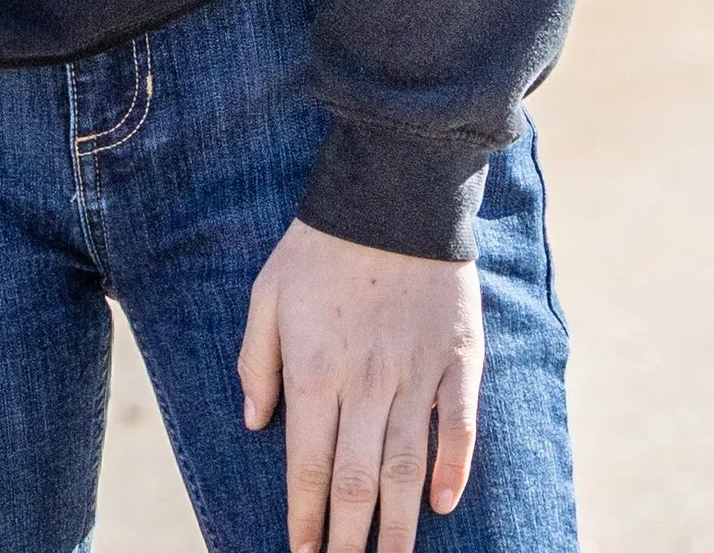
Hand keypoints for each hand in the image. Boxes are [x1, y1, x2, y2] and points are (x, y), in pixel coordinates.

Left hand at [238, 216, 482, 552]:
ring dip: (399, 525)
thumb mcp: (267, 294)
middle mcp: (365, 383)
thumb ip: (257, 361)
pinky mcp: (458, 362)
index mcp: (314, 370)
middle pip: (356, 479)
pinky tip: (443, 505)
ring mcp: (415, 375)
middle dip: (349, 536)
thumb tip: (254, 422)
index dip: (303, 514)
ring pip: (407, 468)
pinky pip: (459, 428)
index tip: (301, 552)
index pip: (306, 463)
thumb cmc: (319, 248)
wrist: (391, 197)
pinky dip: (454, 471)